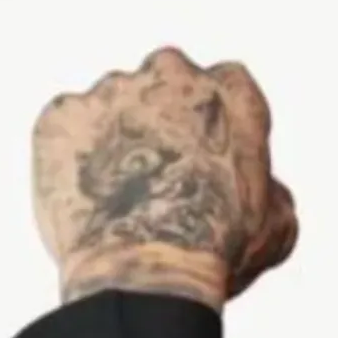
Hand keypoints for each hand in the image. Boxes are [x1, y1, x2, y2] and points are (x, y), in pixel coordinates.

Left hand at [31, 46, 297, 311]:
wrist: (147, 265)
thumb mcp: (275, 218)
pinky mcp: (62, 114)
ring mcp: (112, 89)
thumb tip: (266, 196)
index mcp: (231, 87)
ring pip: (110, 103)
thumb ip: (268, 187)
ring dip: (111, 133)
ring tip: (112, 189)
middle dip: (159, 115)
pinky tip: (81, 191)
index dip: (211, 125)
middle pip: (164, 81)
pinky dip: (67, 152)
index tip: (203, 156)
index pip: (222, 87)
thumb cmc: (218, 245)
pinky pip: (62, 125)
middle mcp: (172, 72)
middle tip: (157, 168)